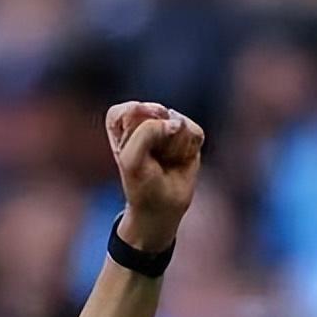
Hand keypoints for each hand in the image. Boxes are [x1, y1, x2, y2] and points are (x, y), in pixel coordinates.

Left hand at [105, 101, 204, 251]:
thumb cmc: (141, 184)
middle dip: (155, 140)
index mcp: (122, 122)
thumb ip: (147, 132)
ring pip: (178, 123)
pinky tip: (180, 160)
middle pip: (156, 113)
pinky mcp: (190, 133)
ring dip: (173, 147)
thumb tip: (177, 122)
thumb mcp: (132, 159)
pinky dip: (188, 150)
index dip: (135, 129)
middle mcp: (146, 118)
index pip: (129, 110)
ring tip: (166, 160)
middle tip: (151, 159)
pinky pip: (194, 132)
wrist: (163, 206)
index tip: (133, 148)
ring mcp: (170, 124)